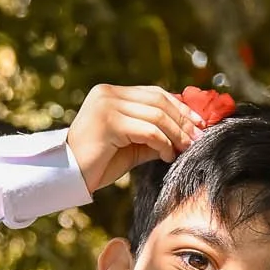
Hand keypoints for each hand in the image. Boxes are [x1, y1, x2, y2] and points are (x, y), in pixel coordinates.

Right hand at [67, 85, 201, 193]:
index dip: (181, 107)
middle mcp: (108, 94)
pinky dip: (163, 143)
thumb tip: (188, 133)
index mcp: (112, 94)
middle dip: (183, 120)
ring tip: (185, 149)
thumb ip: (155, 135)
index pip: (155, 93)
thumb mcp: (133, 145)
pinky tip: (166, 156)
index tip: (200, 123)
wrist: (69, 175)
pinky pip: (148, 130)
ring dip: (176, 134)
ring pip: (156, 115)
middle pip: (159, 101)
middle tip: (199, 138)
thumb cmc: (100, 162)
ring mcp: (106, 105)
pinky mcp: (108, 122)